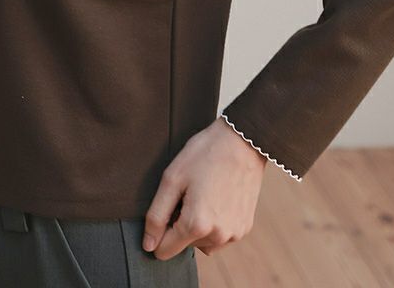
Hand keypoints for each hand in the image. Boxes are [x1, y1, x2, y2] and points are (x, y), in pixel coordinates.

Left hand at [142, 116, 266, 258]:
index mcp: (196, 225)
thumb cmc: (205, 154)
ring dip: (198, 226)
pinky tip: (217, 197)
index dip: (159, 230)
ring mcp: (234, 234)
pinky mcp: (245, 227)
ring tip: (203, 193)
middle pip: (184, 245)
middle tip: (188, 192)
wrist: (242, 141)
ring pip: (202, 243)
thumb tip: (149, 245)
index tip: (168, 206)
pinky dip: (214, 223)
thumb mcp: (172, 178)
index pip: (164, 251)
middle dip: (180, 223)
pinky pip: (220, 235)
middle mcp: (217, 236)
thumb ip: (156, 216)